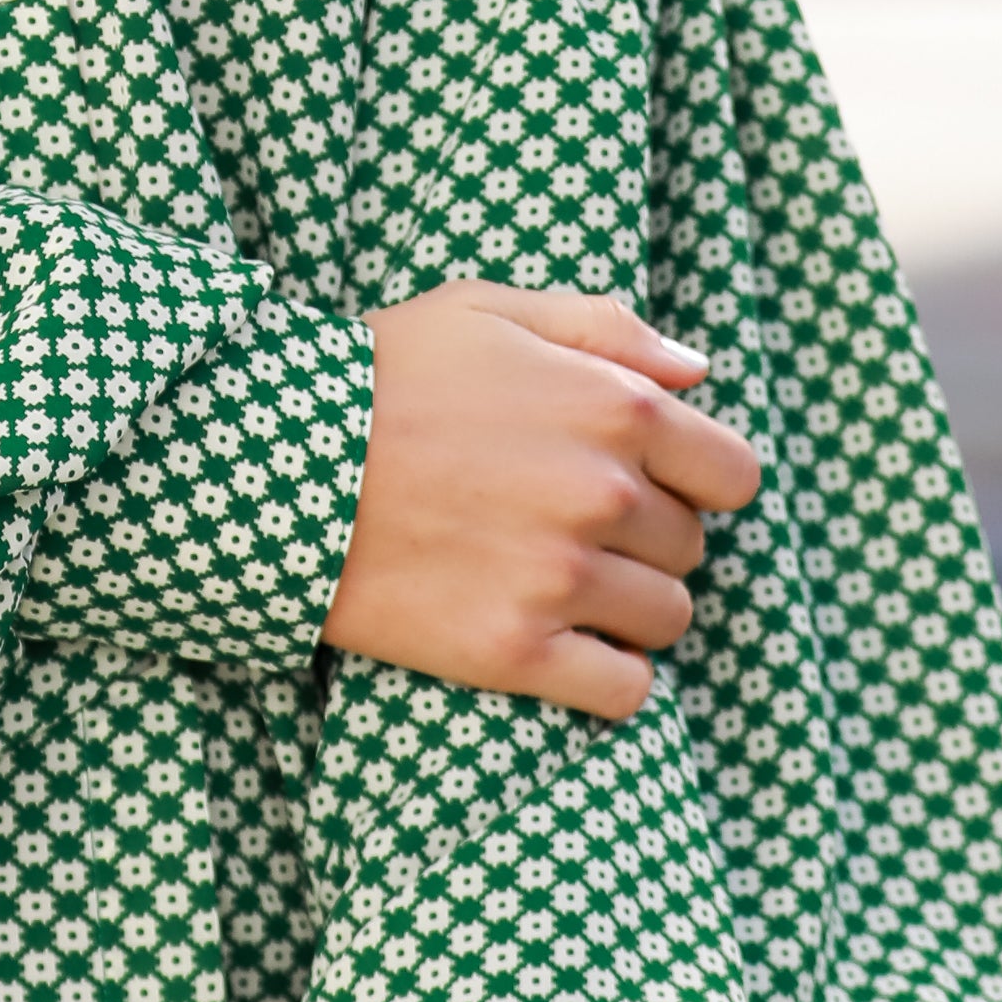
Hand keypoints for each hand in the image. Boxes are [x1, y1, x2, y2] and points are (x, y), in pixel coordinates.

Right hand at [322, 280, 760, 720]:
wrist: (268, 462)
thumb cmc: (377, 376)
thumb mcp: (485, 311)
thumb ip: (604, 328)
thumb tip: (699, 374)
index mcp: (615, 408)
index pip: (732, 473)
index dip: (692, 480)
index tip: (639, 483)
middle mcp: (603, 495)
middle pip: (691, 548)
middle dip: (644, 540)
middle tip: (564, 526)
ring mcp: (562, 578)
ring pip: (666, 620)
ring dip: (626, 609)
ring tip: (552, 583)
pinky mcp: (517, 652)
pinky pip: (623, 690)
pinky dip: (603, 675)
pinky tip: (552, 641)